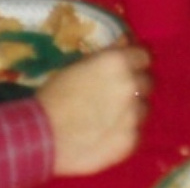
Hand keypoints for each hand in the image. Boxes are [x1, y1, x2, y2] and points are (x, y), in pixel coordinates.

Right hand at [37, 45, 152, 176]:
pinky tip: (110, 134)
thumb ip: (107, 58)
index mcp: (118, 62)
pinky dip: (127, 132)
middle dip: (136, 85)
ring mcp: (133, 116)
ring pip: (144, 108)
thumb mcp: (79, 66)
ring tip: (113, 117)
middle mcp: (131, 85)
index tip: (131, 66)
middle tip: (120, 94)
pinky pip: (137, 134)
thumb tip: (124, 47)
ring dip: (133, 110)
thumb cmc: (54, 95)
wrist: (41, 135)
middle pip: (148, 82)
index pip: (145, 56)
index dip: (137, 61)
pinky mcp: (129, 142)